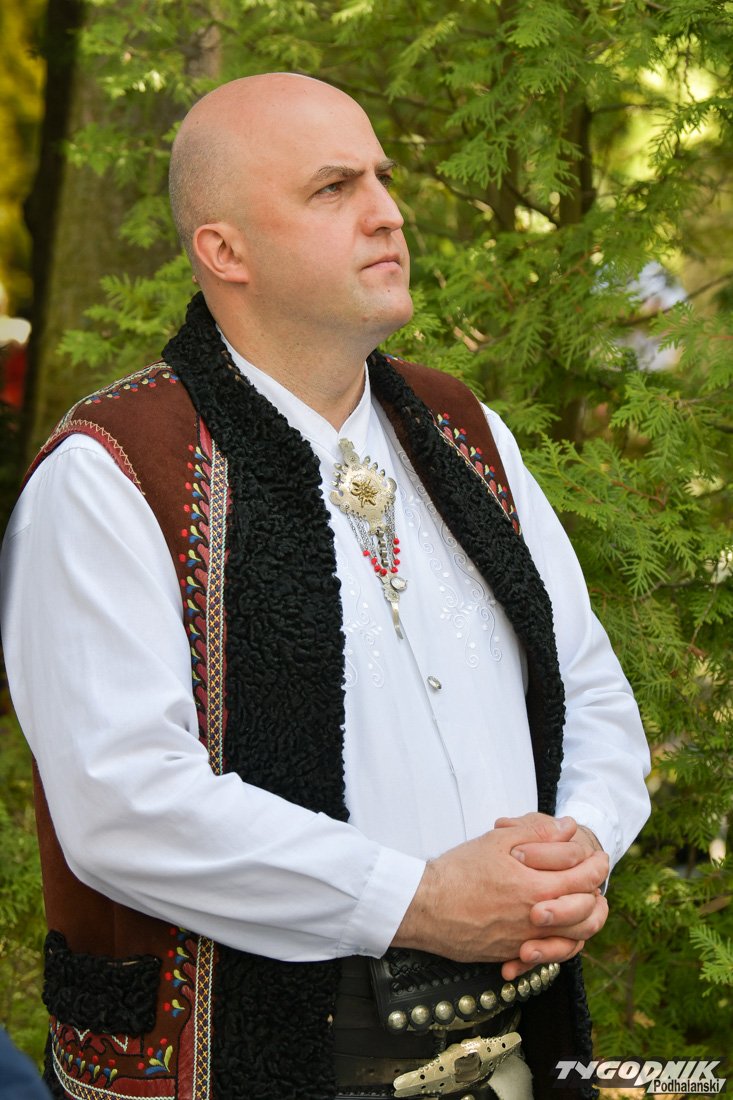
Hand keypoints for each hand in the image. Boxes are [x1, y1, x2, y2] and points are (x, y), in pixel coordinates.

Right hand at [391, 815, 607, 968]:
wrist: (425, 907)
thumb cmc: (458, 871)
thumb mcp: (497, 841)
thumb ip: (537, 833)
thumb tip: (568, 827)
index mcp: (536, 889)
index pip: (584, 880)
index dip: (597, 866)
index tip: (599, 858)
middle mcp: (536, 920)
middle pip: (587, 915)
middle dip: (597, 896)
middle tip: (595, 881)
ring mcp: (524, 941)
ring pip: (572, 940)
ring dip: (583, 922)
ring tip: (581, 905)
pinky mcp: (510, 953)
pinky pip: (547, 954)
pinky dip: (558, 942)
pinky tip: (553, 928)